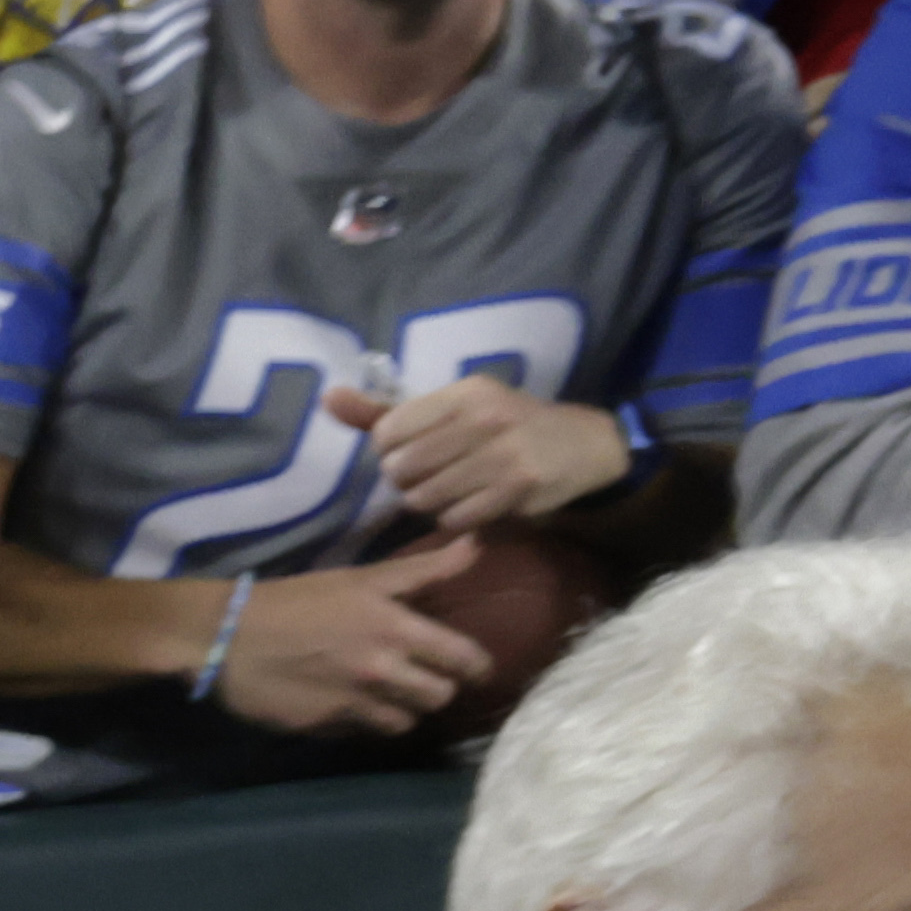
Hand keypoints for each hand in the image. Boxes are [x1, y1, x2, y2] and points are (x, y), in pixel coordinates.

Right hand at [208, 541, 492, 740]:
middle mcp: (383, 672)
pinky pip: (363, 732)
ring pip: (406, 722)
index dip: (477, 665)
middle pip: (440, 696)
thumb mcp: (362, 578)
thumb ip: (423, 569)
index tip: (476, 666)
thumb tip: (477, 544)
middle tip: (426, 677)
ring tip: (391, 696)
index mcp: (397, 629)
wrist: (227, 635)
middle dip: (438, 687)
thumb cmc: (297, 599)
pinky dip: (363, 721)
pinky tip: (349, 703)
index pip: (463, 658)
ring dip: (404, 709)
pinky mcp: (327, 727)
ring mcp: (354, 703)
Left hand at [330, 373, 629, 535]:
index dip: (389, 452)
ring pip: (424, 497)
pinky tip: (472, 504)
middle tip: (430, 476)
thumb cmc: (504, 426)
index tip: (410, 453)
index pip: (387, 432)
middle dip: (407, 481)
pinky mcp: (518, 487)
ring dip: (429, 503)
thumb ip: (385, 410)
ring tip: (450, 490)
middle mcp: (484, 417)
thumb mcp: (452, 409)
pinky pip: (454, 518)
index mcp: (464, 392)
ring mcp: (504, 452)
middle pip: (401, 469)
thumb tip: (328, 398)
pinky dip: (454, 518)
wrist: (583, 445)